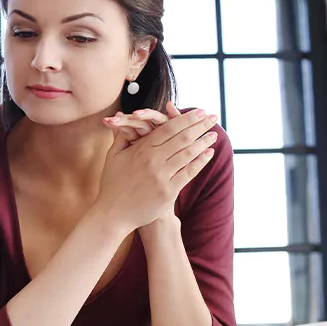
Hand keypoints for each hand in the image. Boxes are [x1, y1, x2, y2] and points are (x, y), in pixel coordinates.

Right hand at [91, 107, 218, 232]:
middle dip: (200, 126)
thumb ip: (121, 135)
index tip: (199, 112)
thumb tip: (120, 114)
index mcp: (140, 149)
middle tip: (213, 118)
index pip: (169, 128)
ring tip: (214, 135)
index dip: (186, 119)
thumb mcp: (113, 156)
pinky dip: (200, 162)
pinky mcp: (168, 192)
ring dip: (203, 142)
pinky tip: (208, 154)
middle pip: (182, 138)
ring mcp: (161, 176)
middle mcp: (152, 161)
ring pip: (188, 154)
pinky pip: (189, 173)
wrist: (112, 213)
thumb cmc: (112, 184)